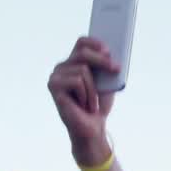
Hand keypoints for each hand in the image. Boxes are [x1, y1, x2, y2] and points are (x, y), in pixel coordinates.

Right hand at [48, 38, 119, 167]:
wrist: (92, 128)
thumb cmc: (99, 105)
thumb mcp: (106, 83)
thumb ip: (106, 67)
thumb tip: (111, 54)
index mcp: (74, 62)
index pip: (82, 42)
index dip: (95, 42)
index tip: (109, 50)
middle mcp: (62, 66)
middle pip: (82, 52)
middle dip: (102, 60)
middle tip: (116, 69)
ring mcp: (56, 75)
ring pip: (82, 69)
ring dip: (94, 89)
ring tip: (92, 102)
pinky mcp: (53, 86)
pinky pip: (77, 81)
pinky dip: (86, 95)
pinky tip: (84, 105)